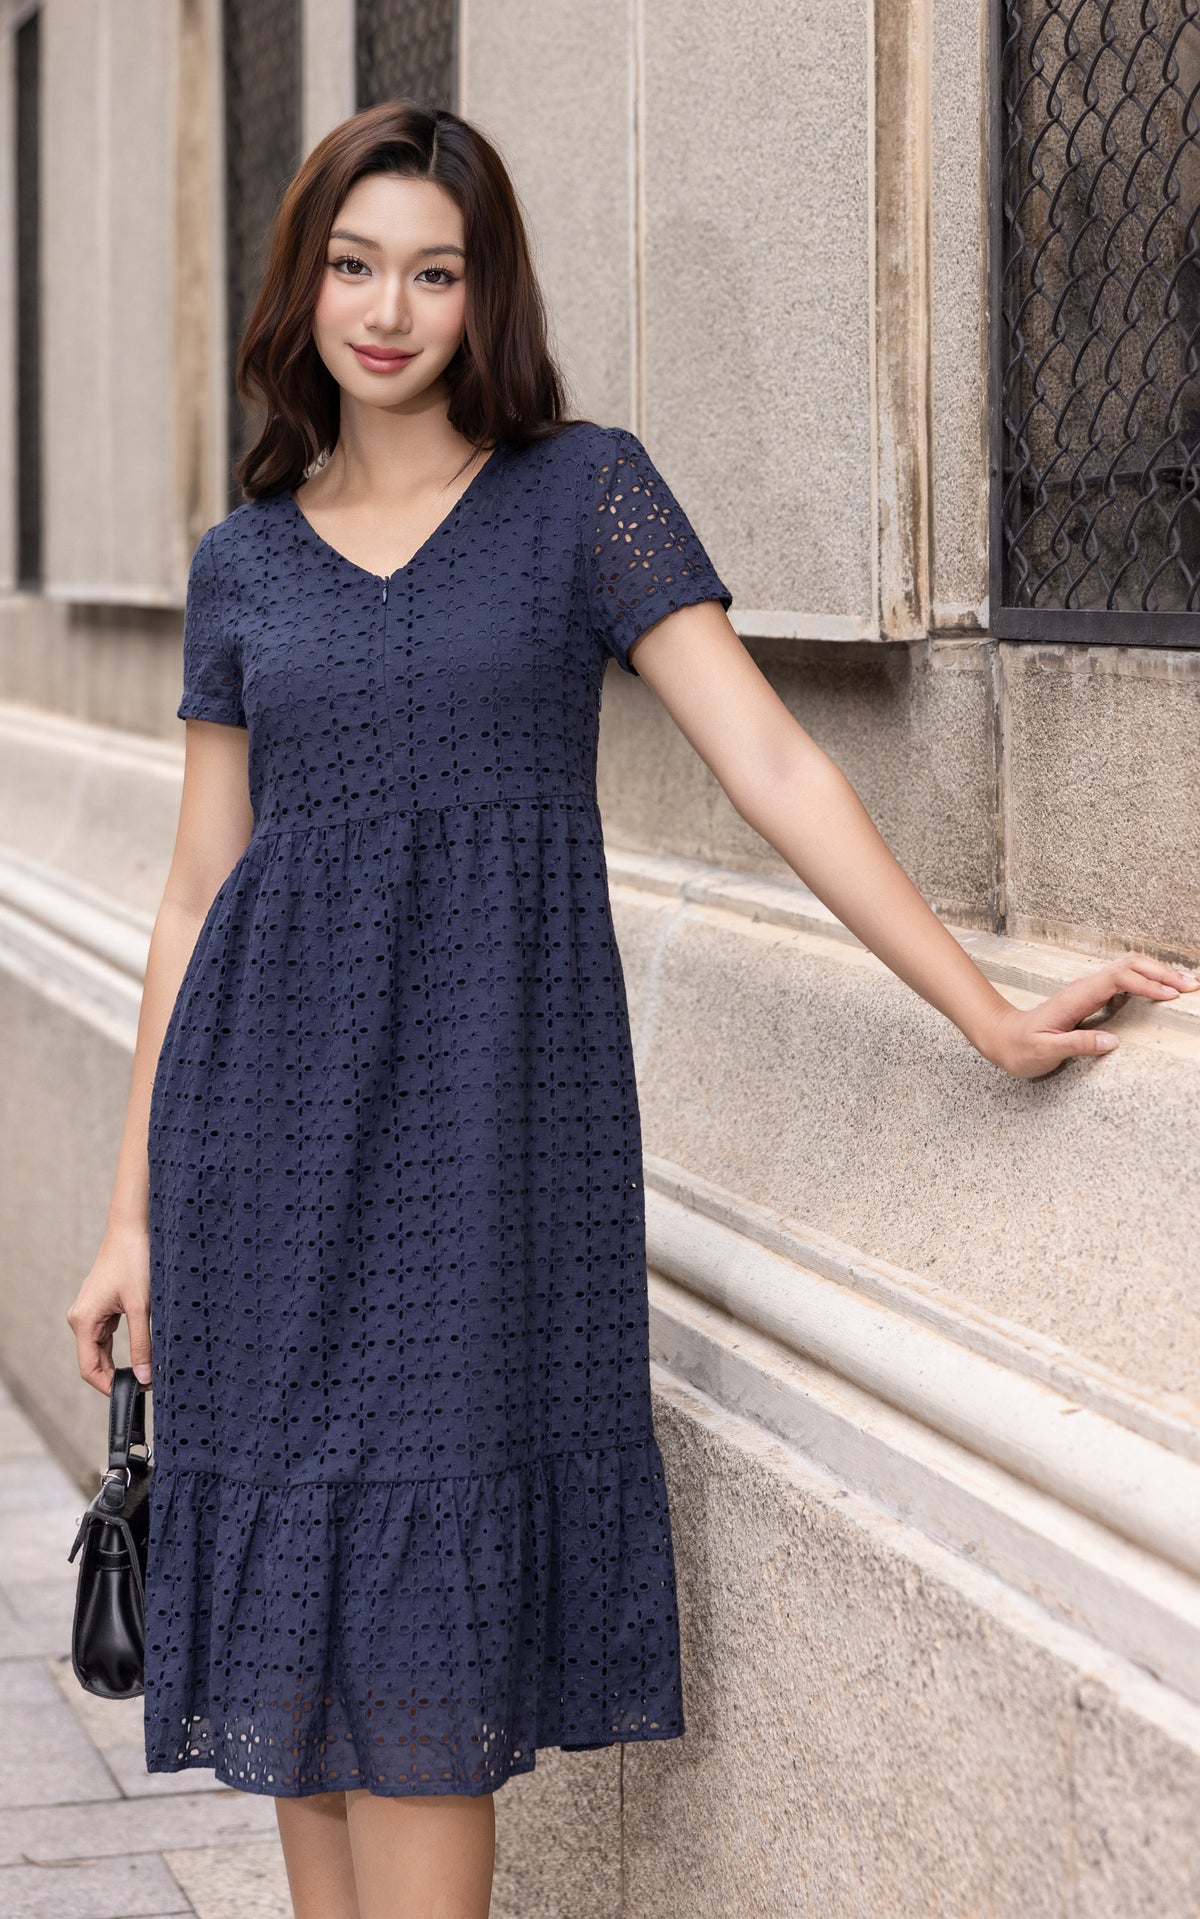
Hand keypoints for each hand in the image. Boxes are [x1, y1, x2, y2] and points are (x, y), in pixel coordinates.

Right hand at [66, 1226, 152, 1394]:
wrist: (132, 1228)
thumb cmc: (134, 1261)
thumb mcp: (142, 1306)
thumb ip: (142, 1344)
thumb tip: (143, 1377)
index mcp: (84, 1320)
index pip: (90, 1369)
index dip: (109, 1387)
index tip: (133, 1395)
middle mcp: (81, 1318)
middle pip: (94, 1361)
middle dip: (116, 1377)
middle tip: (145, 1386)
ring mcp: (90, 1312)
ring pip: (101, 1349)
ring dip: (119, 1363)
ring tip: (145, 1373)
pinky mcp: (101, 1305)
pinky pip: (107, 1335)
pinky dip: (121, 1347)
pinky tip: (140, 1353)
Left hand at [981, 951, 1198, 1080]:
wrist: (1003, 1038)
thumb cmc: (1022, 1047)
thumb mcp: (1045, 1052)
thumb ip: (1076, 1045)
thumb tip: (1112, 1042)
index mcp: (1076, 997)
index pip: (1117, 979)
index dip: (1146, 984)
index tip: (1171, 996)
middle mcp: (1085, 987)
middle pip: (1128, 965)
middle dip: (1161, 972)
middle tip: (1192, 986)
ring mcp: (1089, 989)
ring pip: (1128, 968)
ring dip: (1158, 973)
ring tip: (1186, 984)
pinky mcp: (1092, 997)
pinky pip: (1124, 980)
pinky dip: (1148, 980)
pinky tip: (1164, 990)